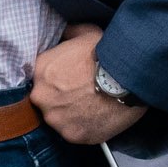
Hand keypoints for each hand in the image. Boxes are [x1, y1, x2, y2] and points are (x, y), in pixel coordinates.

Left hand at [29, 27, 145, 143]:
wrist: (127, 79)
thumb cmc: (106, 55)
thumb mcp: (84, 32)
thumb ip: (68, 33)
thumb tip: (64, 31)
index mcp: (40, 70)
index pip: (41, 79)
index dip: (56, 81)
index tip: (69, 83)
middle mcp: (41, 96)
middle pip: (46, 101)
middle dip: (61, 99)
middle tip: (81, 96)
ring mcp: (56, 118)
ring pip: (59, 119)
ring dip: (71, 116)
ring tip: (91, 108)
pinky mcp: (72, 134)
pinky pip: (75, 133)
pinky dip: (84, 128)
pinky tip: (97, 119)